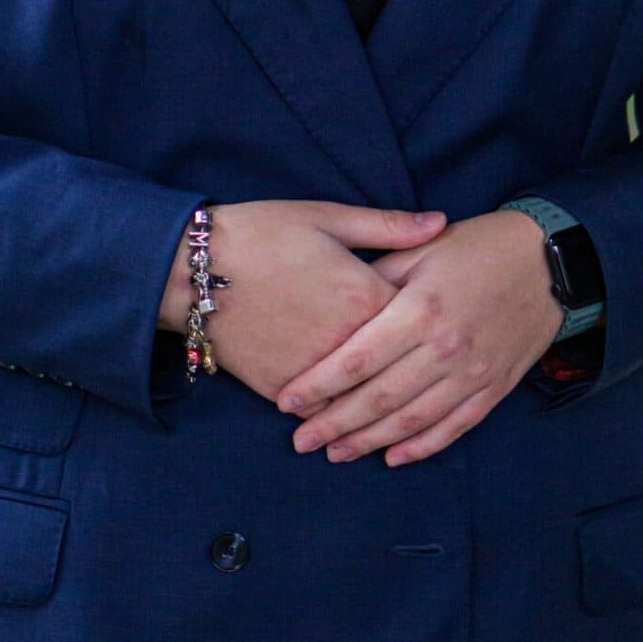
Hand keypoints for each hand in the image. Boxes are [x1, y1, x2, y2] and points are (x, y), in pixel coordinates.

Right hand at [156, 199, 447, 405]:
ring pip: (364, 402)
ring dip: (384, 410)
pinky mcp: (282, 389)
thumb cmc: (262, 233)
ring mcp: (314, 372)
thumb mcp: (327, 218)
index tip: (451, 323)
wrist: (191, 268)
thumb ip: (388, 226)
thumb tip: (441, 222)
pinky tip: (354, 423)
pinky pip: (322, 413)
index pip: (421, 320)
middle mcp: (346, 342)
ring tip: (406, 415)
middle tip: (444, 381)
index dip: (436, 322)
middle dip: (422, 376)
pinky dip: (338, 417)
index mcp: (364, 296)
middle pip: (400, 371)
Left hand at [277, 209, 561, 466]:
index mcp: (420, 310)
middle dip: (334, 424)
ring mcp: (472, 373)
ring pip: (412, 420)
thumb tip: (334, 306)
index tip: (286, 401)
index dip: (319, 385)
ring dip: (370, 442)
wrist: (548, 262)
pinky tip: (393, 457)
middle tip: (301, 442)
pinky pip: (453, 427)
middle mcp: (445, 348)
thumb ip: (376, 276)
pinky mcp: (493, 388)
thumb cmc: (476, 248)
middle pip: (379, 399)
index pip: (357, 360)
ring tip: (336, 453)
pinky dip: (422, 447)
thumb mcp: (421, 250)